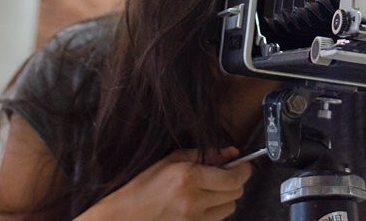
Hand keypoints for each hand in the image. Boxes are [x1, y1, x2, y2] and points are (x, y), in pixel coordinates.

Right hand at [77, 147, 250, 220]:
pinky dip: (213, 211)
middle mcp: (194, 201)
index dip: (244, 170)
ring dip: (224, 198)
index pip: (234, 179)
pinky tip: (199, 204)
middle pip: (235, 194)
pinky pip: (215, 220)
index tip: (242, 165)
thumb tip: (232, 152)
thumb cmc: (143, 184)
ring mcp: (193, 220)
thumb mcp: (172, 159)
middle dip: (234, 182)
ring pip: (228, 209)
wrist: (121, 216)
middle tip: (224, 175)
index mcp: (190, 178)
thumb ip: (206, 154)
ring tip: (208, 190)